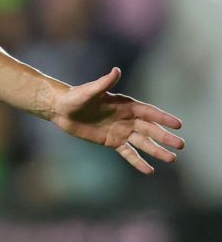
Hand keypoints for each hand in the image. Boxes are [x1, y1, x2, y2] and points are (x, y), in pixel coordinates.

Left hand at [51, 67, 184, 173]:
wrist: (61, 109)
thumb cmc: (75, 97)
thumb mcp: (89, 91)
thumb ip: (104, 83)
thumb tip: (116, 71)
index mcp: (125, 105)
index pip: (149, 112)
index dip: (163, 118)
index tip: (178, 125)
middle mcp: (127, 118)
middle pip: (150, 129)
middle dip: (165, 137)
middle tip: (180, 145)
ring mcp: (121, 131)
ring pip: (143, 143)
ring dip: (157, 150)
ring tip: (172, 159)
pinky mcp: (112, 142)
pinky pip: (128, 153)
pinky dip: (138, 161)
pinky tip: (149, 170)